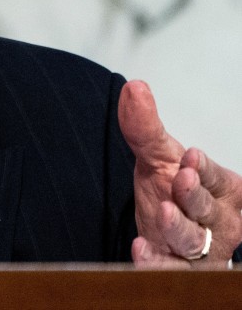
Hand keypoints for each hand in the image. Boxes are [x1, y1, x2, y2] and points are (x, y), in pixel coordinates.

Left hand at [118, 79, 241, 266]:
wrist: (162, 229)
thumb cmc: (172, 191)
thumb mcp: (158, 157)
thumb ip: (145, 127)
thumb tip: (134, 88)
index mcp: (223, 191)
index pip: (216, 179)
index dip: (204, 169)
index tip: (190, 155)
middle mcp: (216, 222)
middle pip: (207, 210)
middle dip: (195, 195)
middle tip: (181, 178)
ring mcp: (198, 250)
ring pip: (192, 241)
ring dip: (180, 227)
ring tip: (164, 212)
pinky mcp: (176, 268)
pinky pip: (169, 269)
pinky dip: (157, 262)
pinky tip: (140, 248)